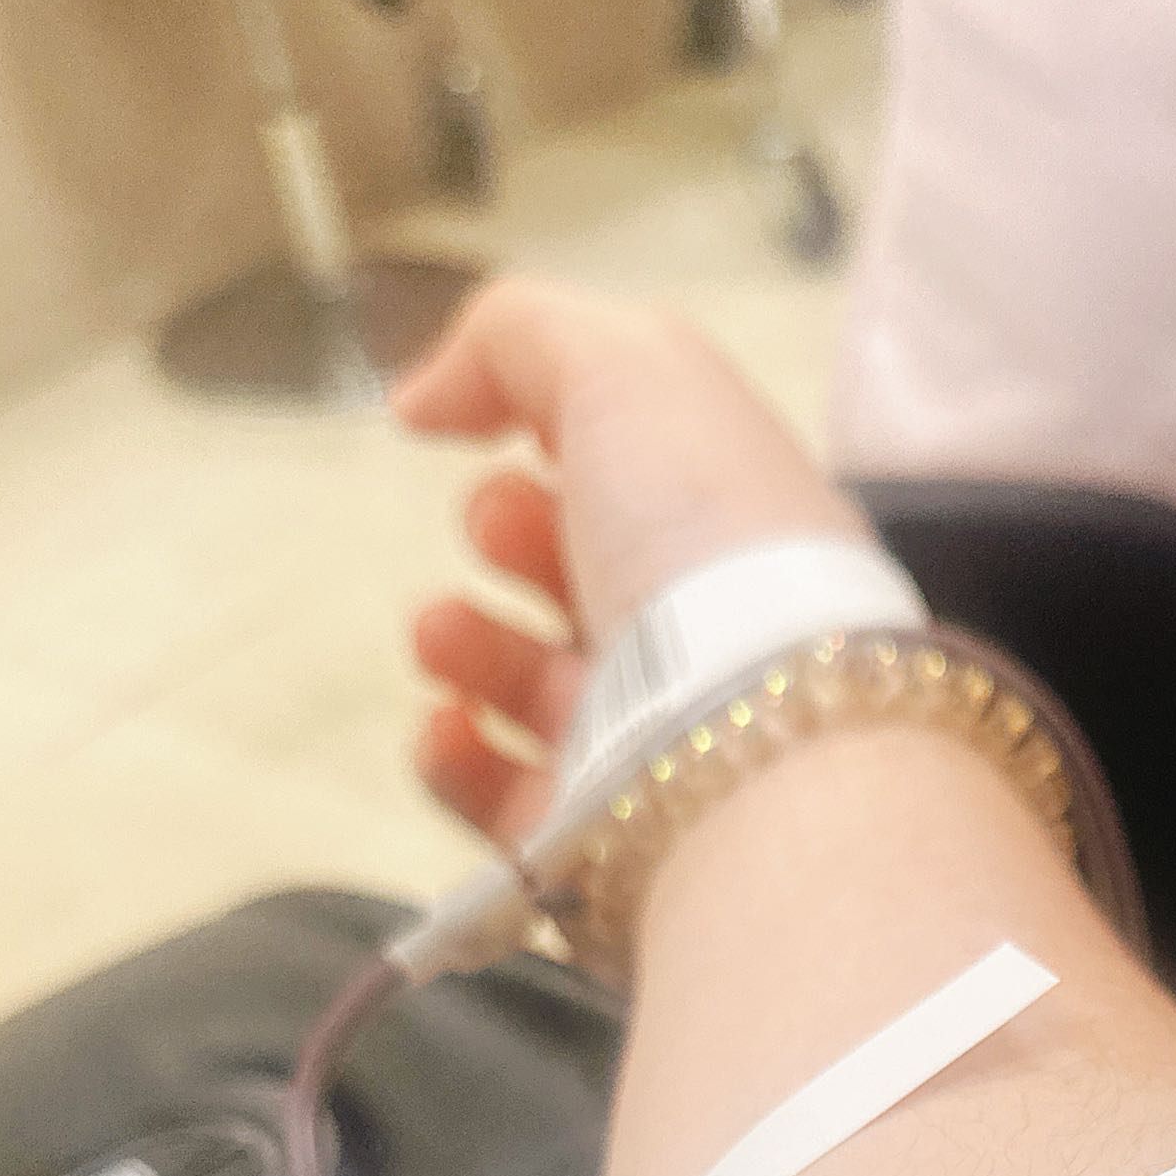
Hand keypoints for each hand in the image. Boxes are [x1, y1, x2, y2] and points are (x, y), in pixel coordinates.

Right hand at [394, 277, 867, 846]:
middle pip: (579, 578)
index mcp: (727, 518)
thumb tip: (426, 397)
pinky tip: (445, 722)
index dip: (560, 438)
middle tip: (498, 529)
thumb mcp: (625, 364)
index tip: (508, 436)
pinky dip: (455, 757)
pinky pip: (504, 800)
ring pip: (530, 689)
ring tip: (443, 632)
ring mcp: (649, 743)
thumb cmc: (705, 530)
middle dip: (506, 532)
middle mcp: (701, 634)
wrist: (750, 734)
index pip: (638, 478)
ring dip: (461, 644)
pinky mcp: (598, 838)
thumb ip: (514, 338)